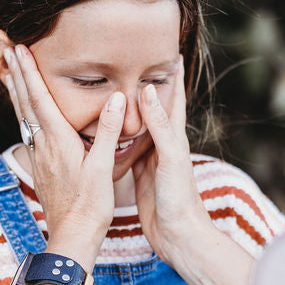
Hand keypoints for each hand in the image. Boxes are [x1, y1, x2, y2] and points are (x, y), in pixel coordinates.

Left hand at [3, 44, 125, 256]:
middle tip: (7, 51)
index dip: (30, 73)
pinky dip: (23, 115)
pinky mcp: (42, 170)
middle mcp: (43, 147)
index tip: (21, 50)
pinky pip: (28, 134)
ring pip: (24, 118)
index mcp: (58, 142)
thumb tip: (117, 98)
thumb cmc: (91, 207)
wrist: (73, 238)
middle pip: (25, 104)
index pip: (40, 99)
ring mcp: (40, 159)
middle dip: (17, 76)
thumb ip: (108, 131)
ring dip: (16, 93)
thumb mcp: (104, 168)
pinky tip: (25, 116)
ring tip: (10, 74)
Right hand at [133, 56, 213, 264]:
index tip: (168, 48)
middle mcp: (163, 144)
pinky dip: (117, 134)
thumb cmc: (179, 199)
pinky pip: (126, 148)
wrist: (177, 236)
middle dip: (146, 84)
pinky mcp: (139, 174)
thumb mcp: (169, 158)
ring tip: (115, 87)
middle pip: (154, 107)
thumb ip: (160, 126)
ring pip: (138, 126)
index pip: (173, 96)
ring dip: (129, 108)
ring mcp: (151, 159)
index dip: (171, 73)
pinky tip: (106, 129)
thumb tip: (148, 91)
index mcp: (174, 136)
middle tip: (133, 60)